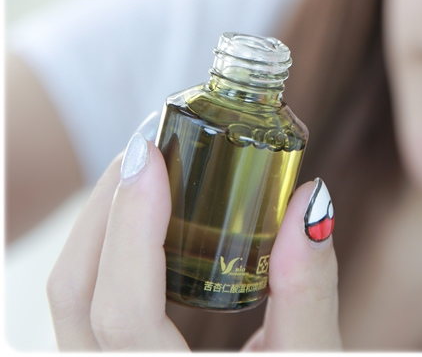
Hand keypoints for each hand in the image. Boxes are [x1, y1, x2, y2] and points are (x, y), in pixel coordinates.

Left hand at [47, 116, 341, 350]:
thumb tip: (310, 200)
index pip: (123, 315)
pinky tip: (143, 219)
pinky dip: (102, 249)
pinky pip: (79, 306)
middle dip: (105, 206)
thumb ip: (309, 292)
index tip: (149, 155)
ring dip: (99, 223)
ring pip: (69, 297)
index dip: (131, 226)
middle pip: (74, 294)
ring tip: (147, 172)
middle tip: (149, 148)